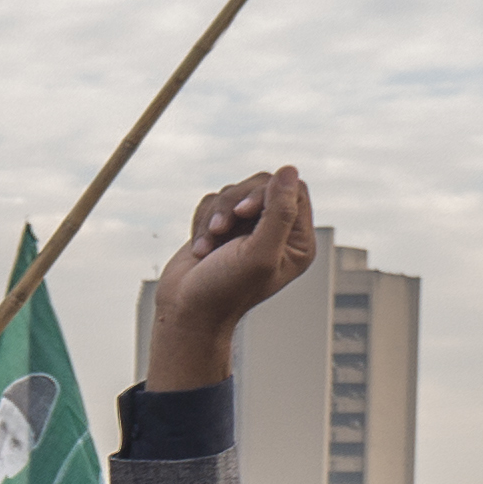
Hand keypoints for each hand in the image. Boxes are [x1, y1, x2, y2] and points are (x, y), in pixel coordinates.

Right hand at [150, 166, 318, 388]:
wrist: (186, 313)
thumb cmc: (224, 291)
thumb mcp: (259, 253)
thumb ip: (279, 212)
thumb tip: (289, 170)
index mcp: (296, 242)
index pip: (294, 191)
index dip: (267, 192)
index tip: (244, 212)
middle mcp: (276, 233)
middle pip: (263, 185)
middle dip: (235, 203)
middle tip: (221, 230)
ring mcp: (248, 231)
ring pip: (235, 192)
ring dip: (215, 216)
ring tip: (206, 248)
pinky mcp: (222, 229)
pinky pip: (214, 202)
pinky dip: (202, 222)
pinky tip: (200, 250)